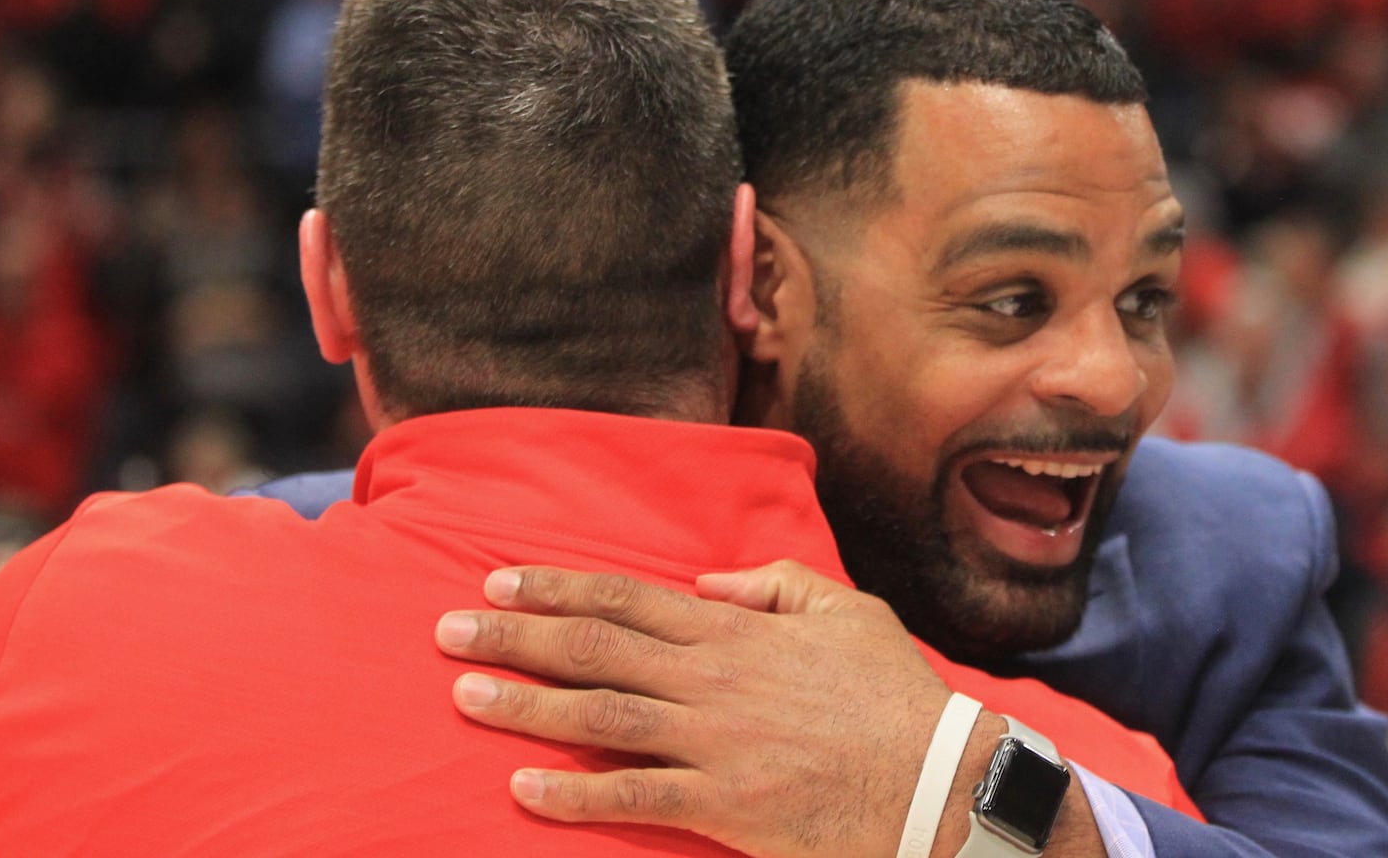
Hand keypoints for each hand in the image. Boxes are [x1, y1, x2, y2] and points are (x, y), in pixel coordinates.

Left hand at [436, 560, 953, 856]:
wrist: (940, 782)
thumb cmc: (896, 695)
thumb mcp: (847, 612)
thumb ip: (774, 584)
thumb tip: (710, 582)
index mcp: (737, 631)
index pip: (627, 598)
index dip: (558, 586)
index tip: (500, 581)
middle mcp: (713, 679)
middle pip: (595, 648)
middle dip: (516, 637)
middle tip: (447, 631)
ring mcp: (715, 742)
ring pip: (600, 716)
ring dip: (525, 705)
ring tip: (464, 695)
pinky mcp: (725, 804)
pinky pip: (634, 798)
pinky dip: (574, 796)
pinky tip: (521, 788)